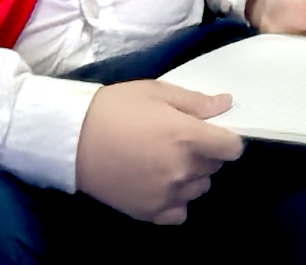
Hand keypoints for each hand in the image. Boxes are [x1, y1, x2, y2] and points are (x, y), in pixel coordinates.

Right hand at [72, 82, 242, 225]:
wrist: (74, 140)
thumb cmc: (116, 108)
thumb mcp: (156, 92)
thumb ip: (195, 102)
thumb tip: (226, 104)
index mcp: (187, 137)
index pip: (232, 148)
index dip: (228, 139)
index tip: (216, 134)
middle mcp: (182, 170)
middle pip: (214, 167)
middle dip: (206, 153)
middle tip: (181, 140)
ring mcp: (166, 195)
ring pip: (198, 188)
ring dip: (192, 176)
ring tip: (167, 160)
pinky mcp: (149, 212)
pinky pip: (179, 212)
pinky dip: (176, 200)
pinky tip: (161, 184)